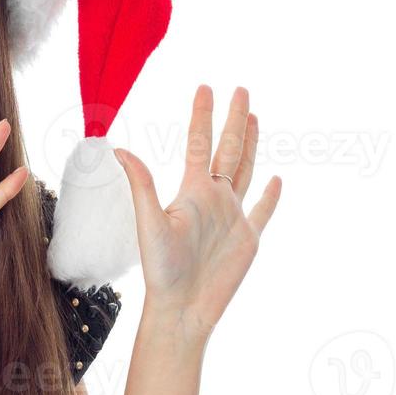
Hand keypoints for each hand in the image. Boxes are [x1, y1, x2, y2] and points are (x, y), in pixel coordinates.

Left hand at [114, 85, 280, 340]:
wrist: (182, 307)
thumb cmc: (161, 270)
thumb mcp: (150, 224)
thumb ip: (142, 186)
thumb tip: (119, 150)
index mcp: (193, 191)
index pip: (199, 143)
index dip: (203, 115)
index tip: (206, 87)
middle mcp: (214, 199)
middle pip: (229, 150)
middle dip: (235, 120)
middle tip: (242, 90)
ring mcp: (232, 218)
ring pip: (246, 172)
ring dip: (251, 145)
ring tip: (255, 119)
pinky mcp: (248, 239)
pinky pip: (263, 213)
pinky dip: (271, 197)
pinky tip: (276, 180)